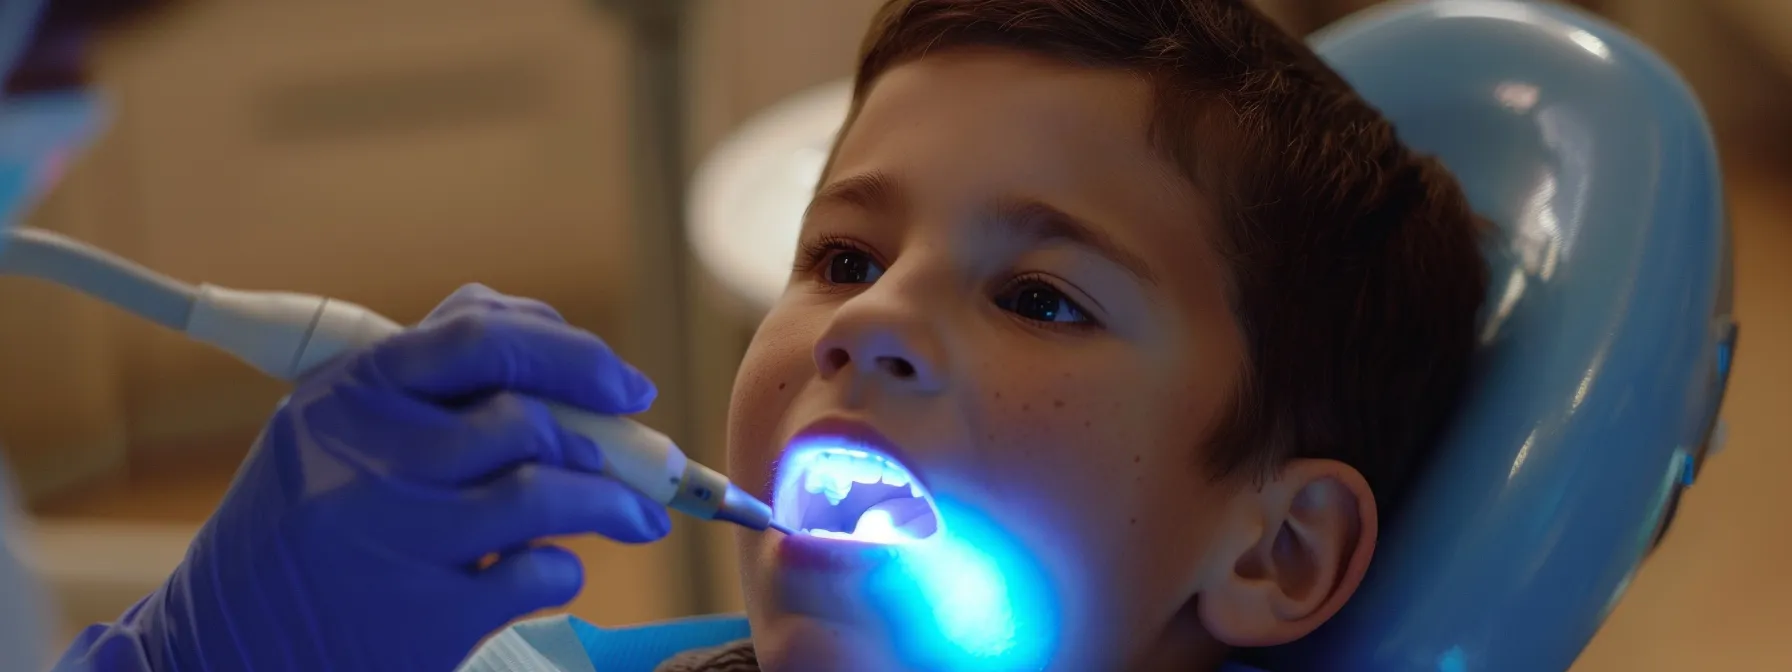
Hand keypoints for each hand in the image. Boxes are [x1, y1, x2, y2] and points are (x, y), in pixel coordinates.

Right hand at [61, 284, 671, 671]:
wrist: (222, 644)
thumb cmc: (308, 522)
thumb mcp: (341, 425)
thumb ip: (438, 379)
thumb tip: (573, 360)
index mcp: (353, 391)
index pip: (482, 337)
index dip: (574, 354)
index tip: (626, 387)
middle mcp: (370, 457)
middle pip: (528, 420)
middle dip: (609, 441)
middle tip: (647, 464)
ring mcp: (395, 537)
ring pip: (548, 494)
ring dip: (612, 505)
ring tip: (634, 518)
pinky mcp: (422, 616)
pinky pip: (537, 573)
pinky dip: (564, 570)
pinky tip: (550, 570)